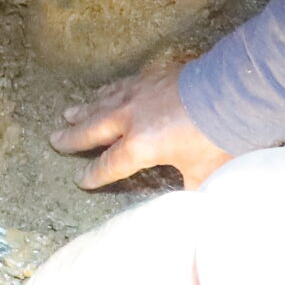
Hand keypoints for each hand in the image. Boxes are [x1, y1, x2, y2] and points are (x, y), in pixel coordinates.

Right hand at [52, 58, 234, 187]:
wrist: (230, 93)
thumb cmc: (217, 137)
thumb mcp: (204, 173)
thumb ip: (189, 189)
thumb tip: (190, 207)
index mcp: (140, 147)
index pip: (110, 165)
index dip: (94, 175)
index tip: (81, 180)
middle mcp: (130, 119)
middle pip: (93, 130)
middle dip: (73, 138)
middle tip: (53, 140)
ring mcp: (137, 94)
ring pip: (101, 104)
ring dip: (83, 111)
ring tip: (67, 115)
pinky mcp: (148, 77)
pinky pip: (118, 86)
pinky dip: (106, 93)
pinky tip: (100, 93)